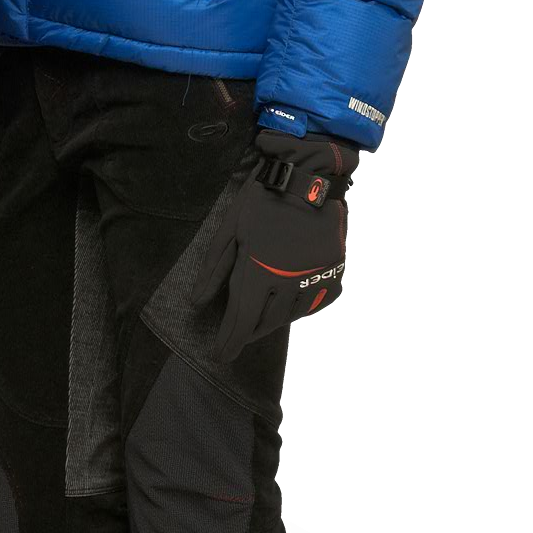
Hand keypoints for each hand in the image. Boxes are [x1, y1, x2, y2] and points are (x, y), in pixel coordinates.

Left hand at [190, 129, 359, 362]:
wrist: (308, 175)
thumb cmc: (262, 200)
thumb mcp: (229, 228)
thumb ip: (213, 268)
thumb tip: (197, 303)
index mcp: (259, 270)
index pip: (241, 320)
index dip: (228, 342)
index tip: (219, 357)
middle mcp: (289, 281)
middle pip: (265, 322)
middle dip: (247, 331)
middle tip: (236, 333)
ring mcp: (316, 277)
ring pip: (291, 316)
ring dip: (272, 321)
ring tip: (260, 318)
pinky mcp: (336, 271)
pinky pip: (316, 303)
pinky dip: (300, 309)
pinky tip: (289, 304)